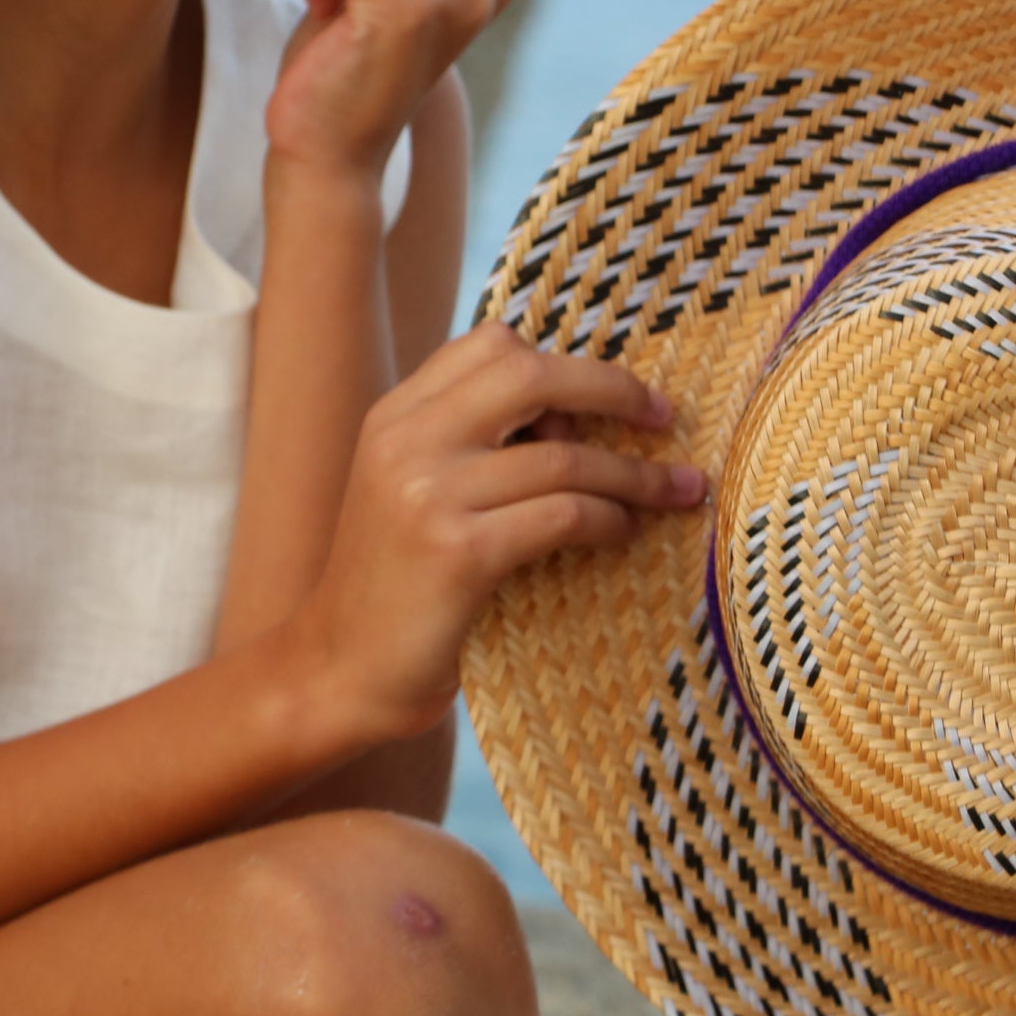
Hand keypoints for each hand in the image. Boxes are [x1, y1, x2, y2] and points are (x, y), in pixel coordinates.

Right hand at [284, 323, 705, 743]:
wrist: (337, 671)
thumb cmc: (393, 588)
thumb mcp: (410, 492)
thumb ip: (469, 445)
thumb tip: (578, 419)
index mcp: (394, 417)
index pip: (489, 344)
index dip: (563, 361)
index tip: (611, 393)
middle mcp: (406, 441)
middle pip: (530, 374)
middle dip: (612, 388)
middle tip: (663, 416)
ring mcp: (428, 495)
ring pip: (562, 455)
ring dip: (635, 472)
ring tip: (678, 489)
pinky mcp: (459, 553)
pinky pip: (562, 515)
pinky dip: (610, 519)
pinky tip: (626, 533)